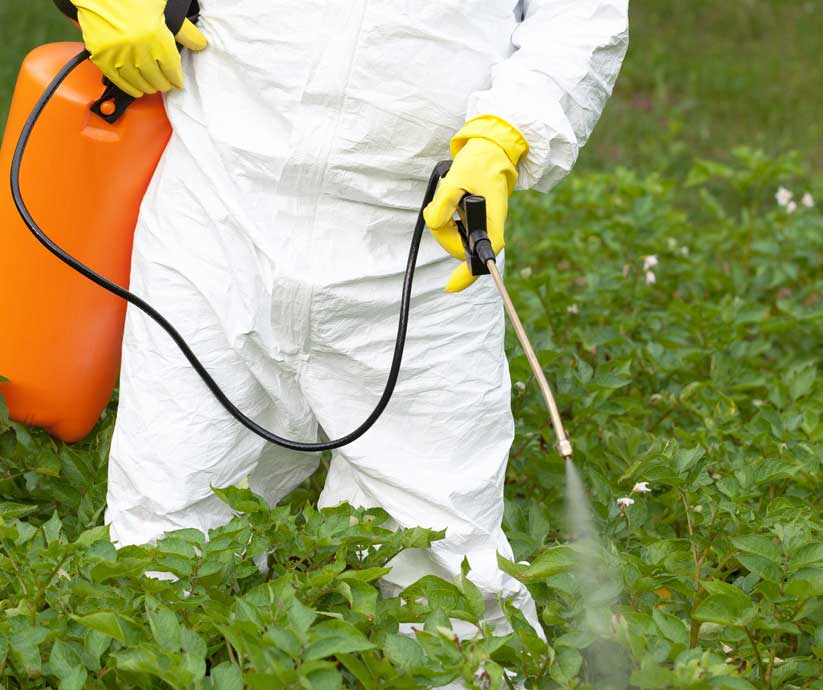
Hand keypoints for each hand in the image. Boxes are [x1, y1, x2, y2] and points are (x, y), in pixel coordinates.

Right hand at [73, 0, 207, 98]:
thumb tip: (200, 44)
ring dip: (148, 87)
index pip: (172, 70)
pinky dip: (129, 88)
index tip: (178, 83)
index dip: (177, 79)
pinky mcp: (102, 56)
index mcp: (156, 37)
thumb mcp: (163, 7)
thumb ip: (184, 29)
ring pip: (139, 82)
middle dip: (163, 84)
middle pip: (157, 79)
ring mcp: (119, 54)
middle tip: (166, 84)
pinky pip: (118, 80)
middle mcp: (138, 49)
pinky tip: (136, 90)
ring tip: (153, 86)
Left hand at [424, 116, 527, 291]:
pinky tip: (448, 198)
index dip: (467, 273)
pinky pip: (453, 227)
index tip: (450, 287)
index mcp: (493, 220)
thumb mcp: (457, 179)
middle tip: (440, 207)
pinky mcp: (472, 219)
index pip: (484, 254)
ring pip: (454, 237)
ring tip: (448, 195)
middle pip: (460, 247)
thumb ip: (443, 204)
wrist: (491, 148)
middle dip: (443, 233)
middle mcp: (488, 226)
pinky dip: (444, 216)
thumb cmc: (479, 163)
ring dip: (442, 221)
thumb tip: (432, 223)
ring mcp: (480, 224)